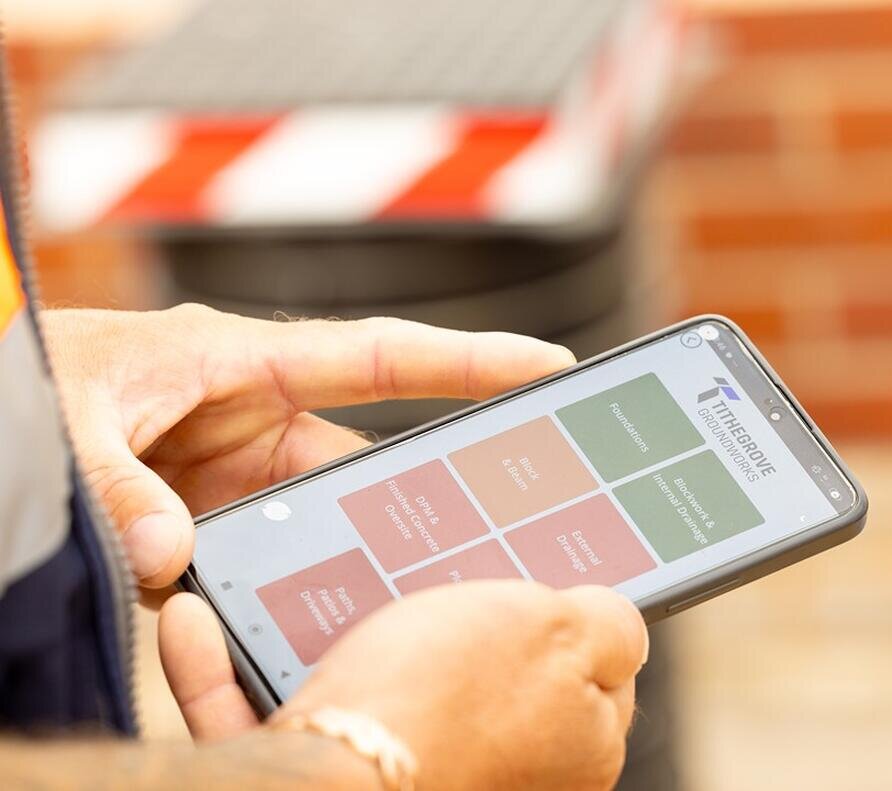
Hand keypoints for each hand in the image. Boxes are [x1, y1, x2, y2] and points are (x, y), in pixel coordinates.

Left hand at [41, 304, 573, 586]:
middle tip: (490, 532)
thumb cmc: (32, 376)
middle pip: (363, 460)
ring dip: (337, 558)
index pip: (379, 358)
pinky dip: (284, 584)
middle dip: (416, 495)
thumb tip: (176, 556)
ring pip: (320, 518)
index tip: (548, 365)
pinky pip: (270, 553)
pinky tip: (296, 619)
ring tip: (383, 601)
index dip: (468, 361)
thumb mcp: (69, 416)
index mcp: (243, 360)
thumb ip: (119, 483)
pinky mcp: (214, 515)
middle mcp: (256, 415)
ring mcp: (239, 471)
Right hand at [160, 581, 647, 790]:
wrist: (321, 788)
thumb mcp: (562, 635)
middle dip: (430, 614)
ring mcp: (398, 778)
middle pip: (469, 673)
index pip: (581, 673)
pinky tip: (202, 621)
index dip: (553, 612)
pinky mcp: (313, 779)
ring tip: (295, 573)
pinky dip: (228, 668)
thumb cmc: (449, 706)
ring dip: (311, 627)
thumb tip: (623, 621)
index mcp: (565, 748)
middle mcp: (487, 774)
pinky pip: (267, 714)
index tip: (516, 566)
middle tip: (409, 559)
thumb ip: (611, 626)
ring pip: (355, 684)